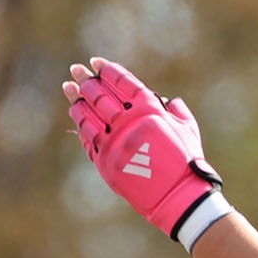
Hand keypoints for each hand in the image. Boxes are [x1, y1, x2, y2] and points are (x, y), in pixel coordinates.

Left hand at [62, 58, 227, 247]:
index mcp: (150, 109)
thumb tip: (167, 101)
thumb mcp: (187, 129)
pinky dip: (81, 124)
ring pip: (89, 115)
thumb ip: (176, 111)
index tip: (96, 62)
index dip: (107, 70)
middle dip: (86, 80)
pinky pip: (88, 138)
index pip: (123, 82)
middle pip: (101, 95)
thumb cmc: (186, 161)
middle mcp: (129, 122)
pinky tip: (76, 113)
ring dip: (78, 100)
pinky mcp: (105, 162)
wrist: (177, 196)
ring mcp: (114, 142)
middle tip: (76, 70)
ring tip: (69, 88)